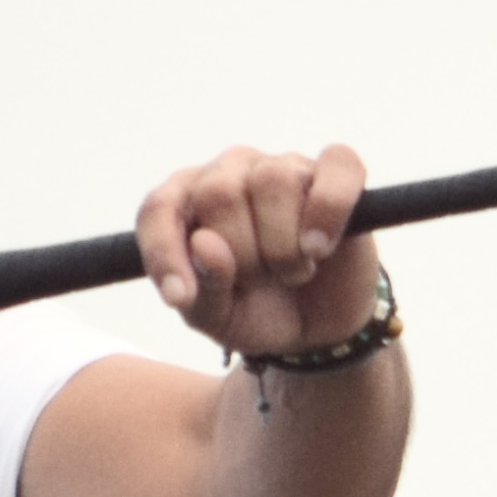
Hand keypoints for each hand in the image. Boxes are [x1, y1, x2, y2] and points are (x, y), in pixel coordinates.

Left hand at [135, 144, 380, 361]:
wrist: (317, 330)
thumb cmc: (256, 310)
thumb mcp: (218, 318)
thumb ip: (204, 288)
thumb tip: (206, 242)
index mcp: (186, 202)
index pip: (159, 208)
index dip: (166, 252)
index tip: (181, 298)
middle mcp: (229, 173)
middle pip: (219, 192)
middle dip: (241, 255)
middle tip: (261, 281)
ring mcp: (283, 168)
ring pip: (274, 181)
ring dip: (285, 246)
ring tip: (294, 271)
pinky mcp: (336, 174)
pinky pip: (337, 166)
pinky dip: (330, 209)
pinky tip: (321, 247)